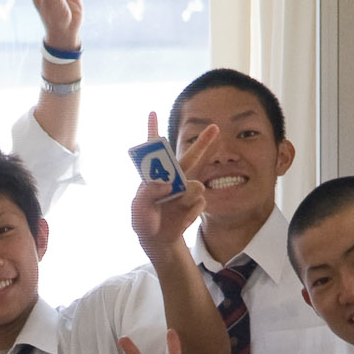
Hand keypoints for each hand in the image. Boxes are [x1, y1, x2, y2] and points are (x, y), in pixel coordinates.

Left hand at [132, 111, 214, 264]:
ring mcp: (186, 189)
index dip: (152, 130)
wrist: (155, 239)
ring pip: (195, 186)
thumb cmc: (143, 220)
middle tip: (215, 127)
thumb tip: (167, 184)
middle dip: (204, 142)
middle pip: (191, 156)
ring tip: (172, 206)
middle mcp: (173, 178)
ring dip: (185, 197)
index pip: (154, 149)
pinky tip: (179, 219)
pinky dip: (188, 212)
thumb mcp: (138, 208)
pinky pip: (198, 203)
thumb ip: (148, 193)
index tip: (152, 113)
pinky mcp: (195, 203)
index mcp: (155, 174)